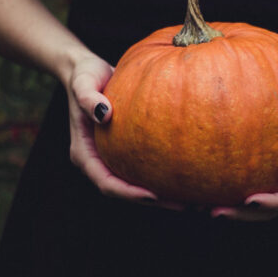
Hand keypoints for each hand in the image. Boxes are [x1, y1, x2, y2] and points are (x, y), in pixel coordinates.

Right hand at [66, 56, 183, 209]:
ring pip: (137, 183)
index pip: (106, 183)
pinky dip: (164, 174)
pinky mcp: (126, 150)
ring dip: (163, 194)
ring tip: (194, 197)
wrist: (88, 71)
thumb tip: (104, 114)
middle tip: (185, 205)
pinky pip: (145, 166)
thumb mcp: (83, 83)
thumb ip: (88, 98)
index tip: (153, 196)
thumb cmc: (84, 76)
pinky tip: (189, 172)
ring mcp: (112, 157)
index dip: (128, 193)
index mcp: (84, 154)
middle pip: (125, 191)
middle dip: (153, 201)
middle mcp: (98, 161)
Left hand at [210, 91, 277, 220]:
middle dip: (242, 215)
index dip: (273, 204)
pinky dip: (224, 189)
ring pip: (253, 206)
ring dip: (229, 209)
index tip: (250, 201)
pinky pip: (243, 186)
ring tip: (199, 206)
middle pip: (268, 212)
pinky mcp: (265, 176)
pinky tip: (199, 185)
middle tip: (215, 212)